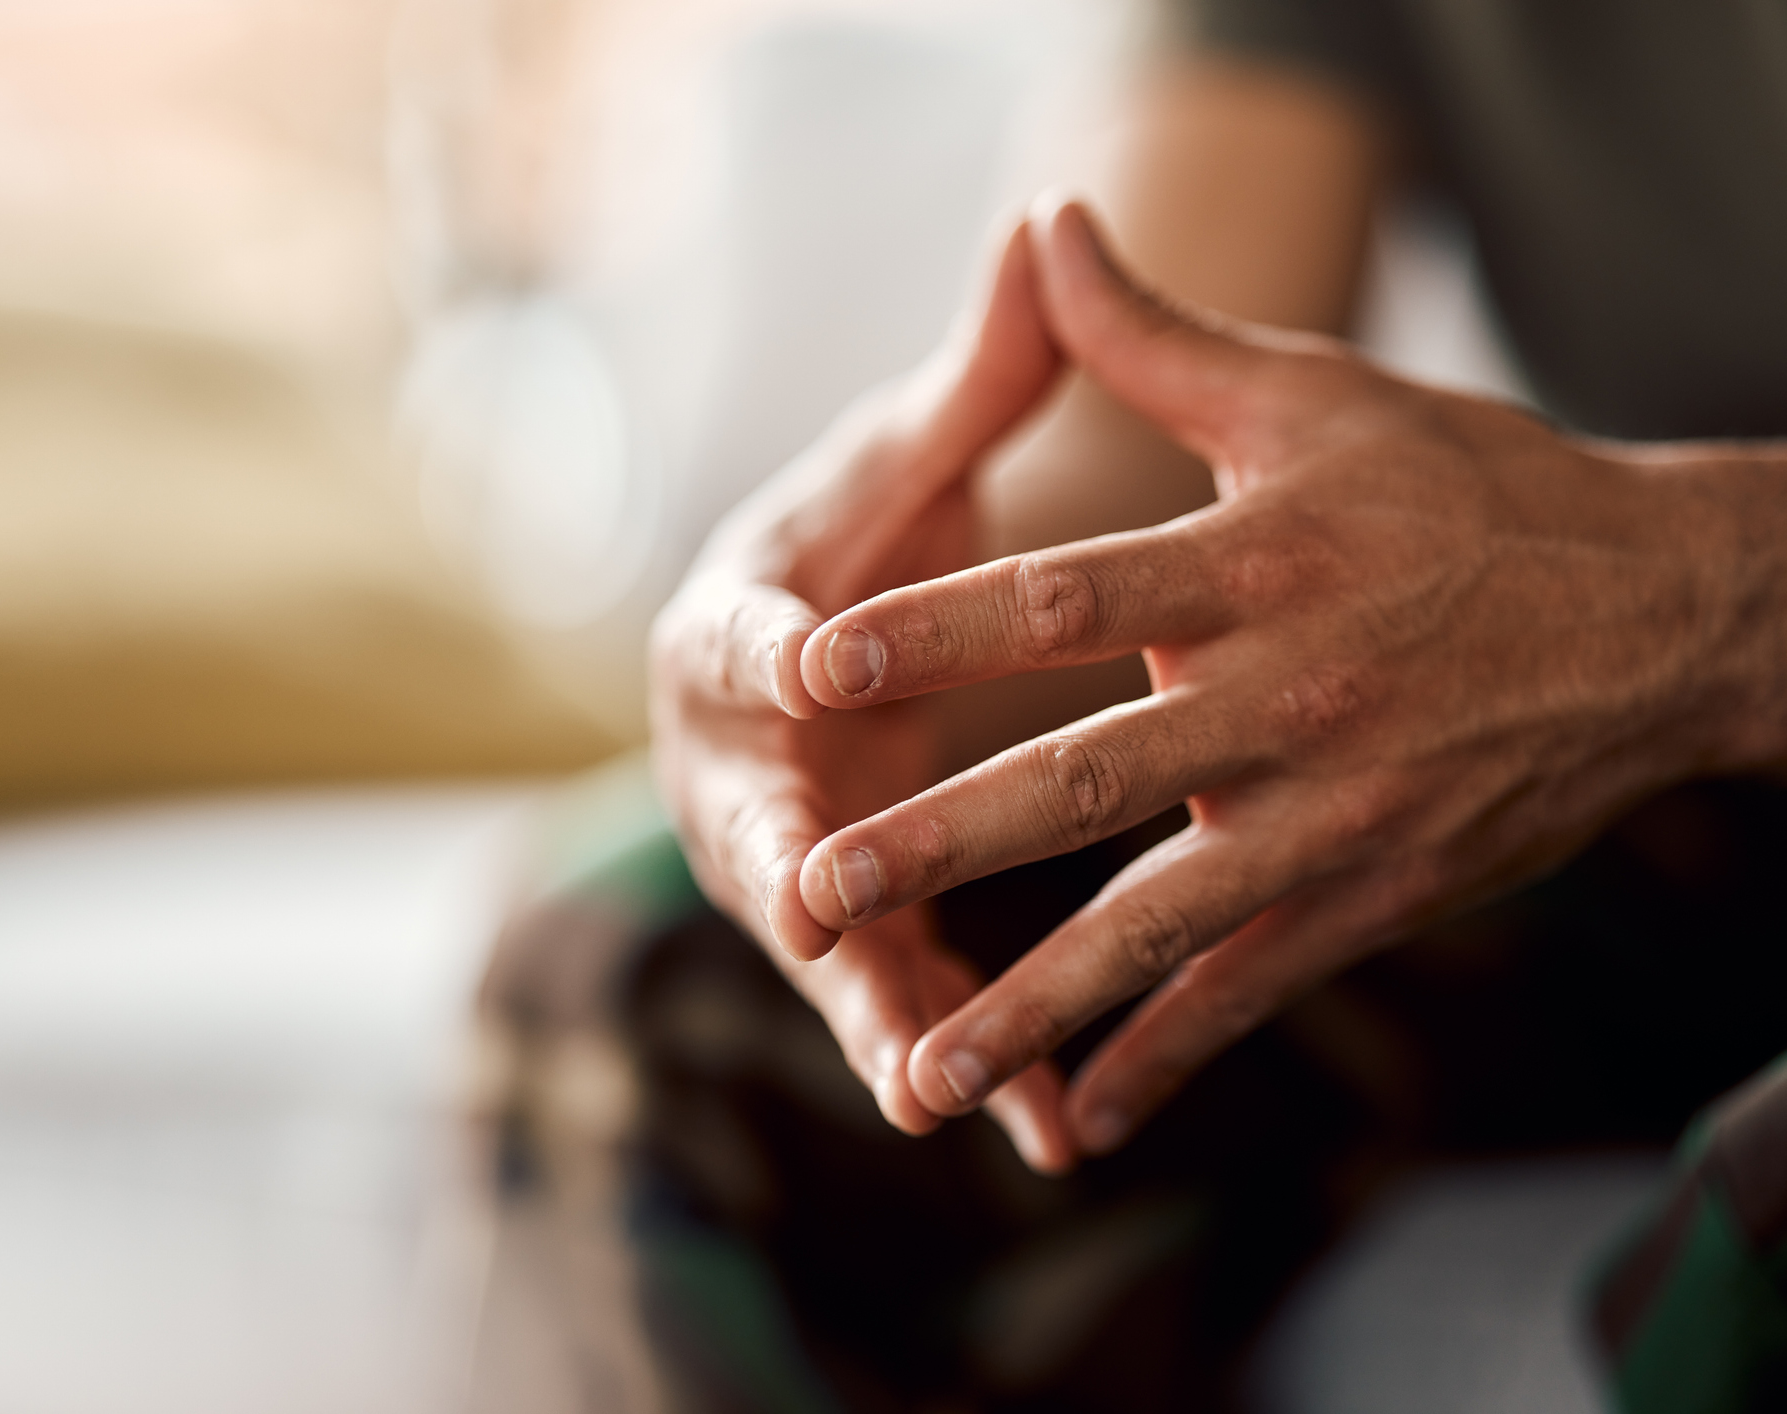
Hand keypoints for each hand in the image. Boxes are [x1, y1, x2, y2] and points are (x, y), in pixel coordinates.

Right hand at [649, 222, 1080, 1171]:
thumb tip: (1047, 222)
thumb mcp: (910, 472)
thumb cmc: (863, 561)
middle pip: (760, 830)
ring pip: (839, 958)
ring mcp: (795, 872)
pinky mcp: (859, 944)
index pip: (737, 638)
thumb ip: (976, 377)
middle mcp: (742, 772)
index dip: (762, 648)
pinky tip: (1051, 1129)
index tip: (794, 665)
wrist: (834, 673)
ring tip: (949, 1100)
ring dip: (891, 1024)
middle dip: (795, 878)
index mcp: (735, 638)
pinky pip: (915, 1010)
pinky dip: (972, 1063)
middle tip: (818, 917)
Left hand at [791, 200, 1735, 1156]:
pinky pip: (1250, 992)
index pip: (1062, 599)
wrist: (1661, 620)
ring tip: (919, 1071)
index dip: (931, 633)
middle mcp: (1286, 701)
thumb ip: (1157, 339)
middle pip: (1085, 781)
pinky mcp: (1370, 897)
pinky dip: (1164, 1057)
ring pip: (1157, 925)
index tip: (804, 667)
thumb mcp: (1314, 396)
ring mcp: (1332, 817)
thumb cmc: (1470, 490)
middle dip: (942, 846)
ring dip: (1034, 1003)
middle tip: (812, 892)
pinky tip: (1077, 1121)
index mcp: (1255, 566)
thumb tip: (1048, 224)